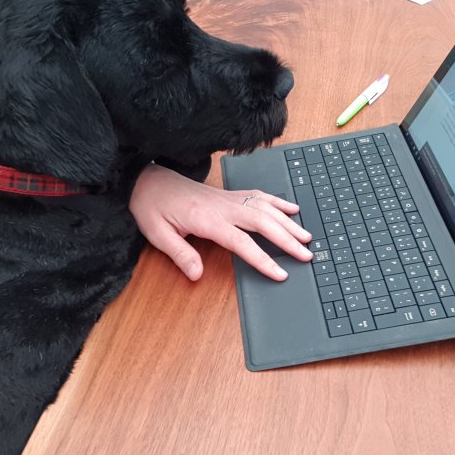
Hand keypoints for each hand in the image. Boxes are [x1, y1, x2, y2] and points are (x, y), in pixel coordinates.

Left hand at [129, 164, 313, 280]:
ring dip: (288, 221)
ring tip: (307, 236)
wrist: (147, 180)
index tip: (280, 273)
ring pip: (266, 208)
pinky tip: (292, 208)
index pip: (242, 243)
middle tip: (307, 255)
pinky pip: (258, 196)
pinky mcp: (228, 194)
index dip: (263, 260)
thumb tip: (196, 275)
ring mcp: (228, 198)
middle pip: (263, 223)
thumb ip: (179, 254)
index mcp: (208, 220)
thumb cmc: (151, 206)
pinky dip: (278, 202)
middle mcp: (223, 207)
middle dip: (288, 239)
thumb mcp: (157, 234)